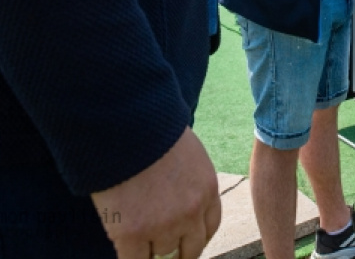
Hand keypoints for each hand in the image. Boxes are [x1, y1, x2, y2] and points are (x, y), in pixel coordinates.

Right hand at [91, 127, 220, 258]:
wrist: (129, 127)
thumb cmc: (154, 133)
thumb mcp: (188, 155)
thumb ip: (190, 182)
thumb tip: (180, 202)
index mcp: (208, 189)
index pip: (210, 227)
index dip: (195, 237)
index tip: (184, 240)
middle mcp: (192, 211)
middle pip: (191, 249)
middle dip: (177, 252)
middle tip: (161, 250)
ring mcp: (163, 226)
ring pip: (162, 256)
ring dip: (150, 250)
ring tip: (139, 238)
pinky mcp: (133, 235)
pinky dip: (130, 258)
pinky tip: (125, 247)